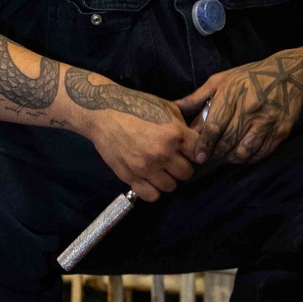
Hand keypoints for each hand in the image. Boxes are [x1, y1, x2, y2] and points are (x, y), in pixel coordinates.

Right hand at [66, 69, 198, 201]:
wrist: (103, 113)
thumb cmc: (136, 105)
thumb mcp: (166, 107)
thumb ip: (183, 125)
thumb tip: (198, 137)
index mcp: (174, 134)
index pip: (199, 154)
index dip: (195, 152)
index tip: (188, 151)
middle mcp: (163, 153)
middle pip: (187, 173)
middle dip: (182, 166)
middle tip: (173, 160)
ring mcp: (146, 167)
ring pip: (171, 186)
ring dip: (168, 179)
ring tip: (160, 170)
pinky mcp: (131, 177)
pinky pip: (152, 196)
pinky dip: (153, 190)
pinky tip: (150, 180)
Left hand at [177, 53, 302, 164]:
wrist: (291, 74)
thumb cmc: (250, 76)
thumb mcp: (222, 80)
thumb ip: (198, 97)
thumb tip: (174, 108)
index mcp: (232, 94)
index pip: (214, 126)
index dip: (204, 145)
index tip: (198, 156)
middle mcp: (250, 108)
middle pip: (228, 141)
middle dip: (215, 152)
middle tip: (209, 156)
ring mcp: (267, 121)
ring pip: (244, 151)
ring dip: (232, 157)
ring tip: (226, 155)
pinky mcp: (281, 131)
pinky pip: (261, 153)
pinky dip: (249, 158)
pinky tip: (242, 154)